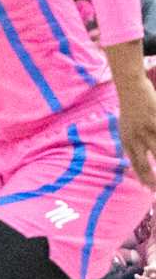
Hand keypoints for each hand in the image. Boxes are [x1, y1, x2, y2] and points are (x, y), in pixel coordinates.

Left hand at [120, 74, 155, 191]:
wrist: (131, 88)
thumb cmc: (130, 111)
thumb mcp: (125, 130)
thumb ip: (132, 146)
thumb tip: (137, 166)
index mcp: (127, 141)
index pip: (136, 164)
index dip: (143, 178)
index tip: (150, 190)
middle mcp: (135, 138)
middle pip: (146, 162)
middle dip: (154, 178)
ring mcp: (146, 128)